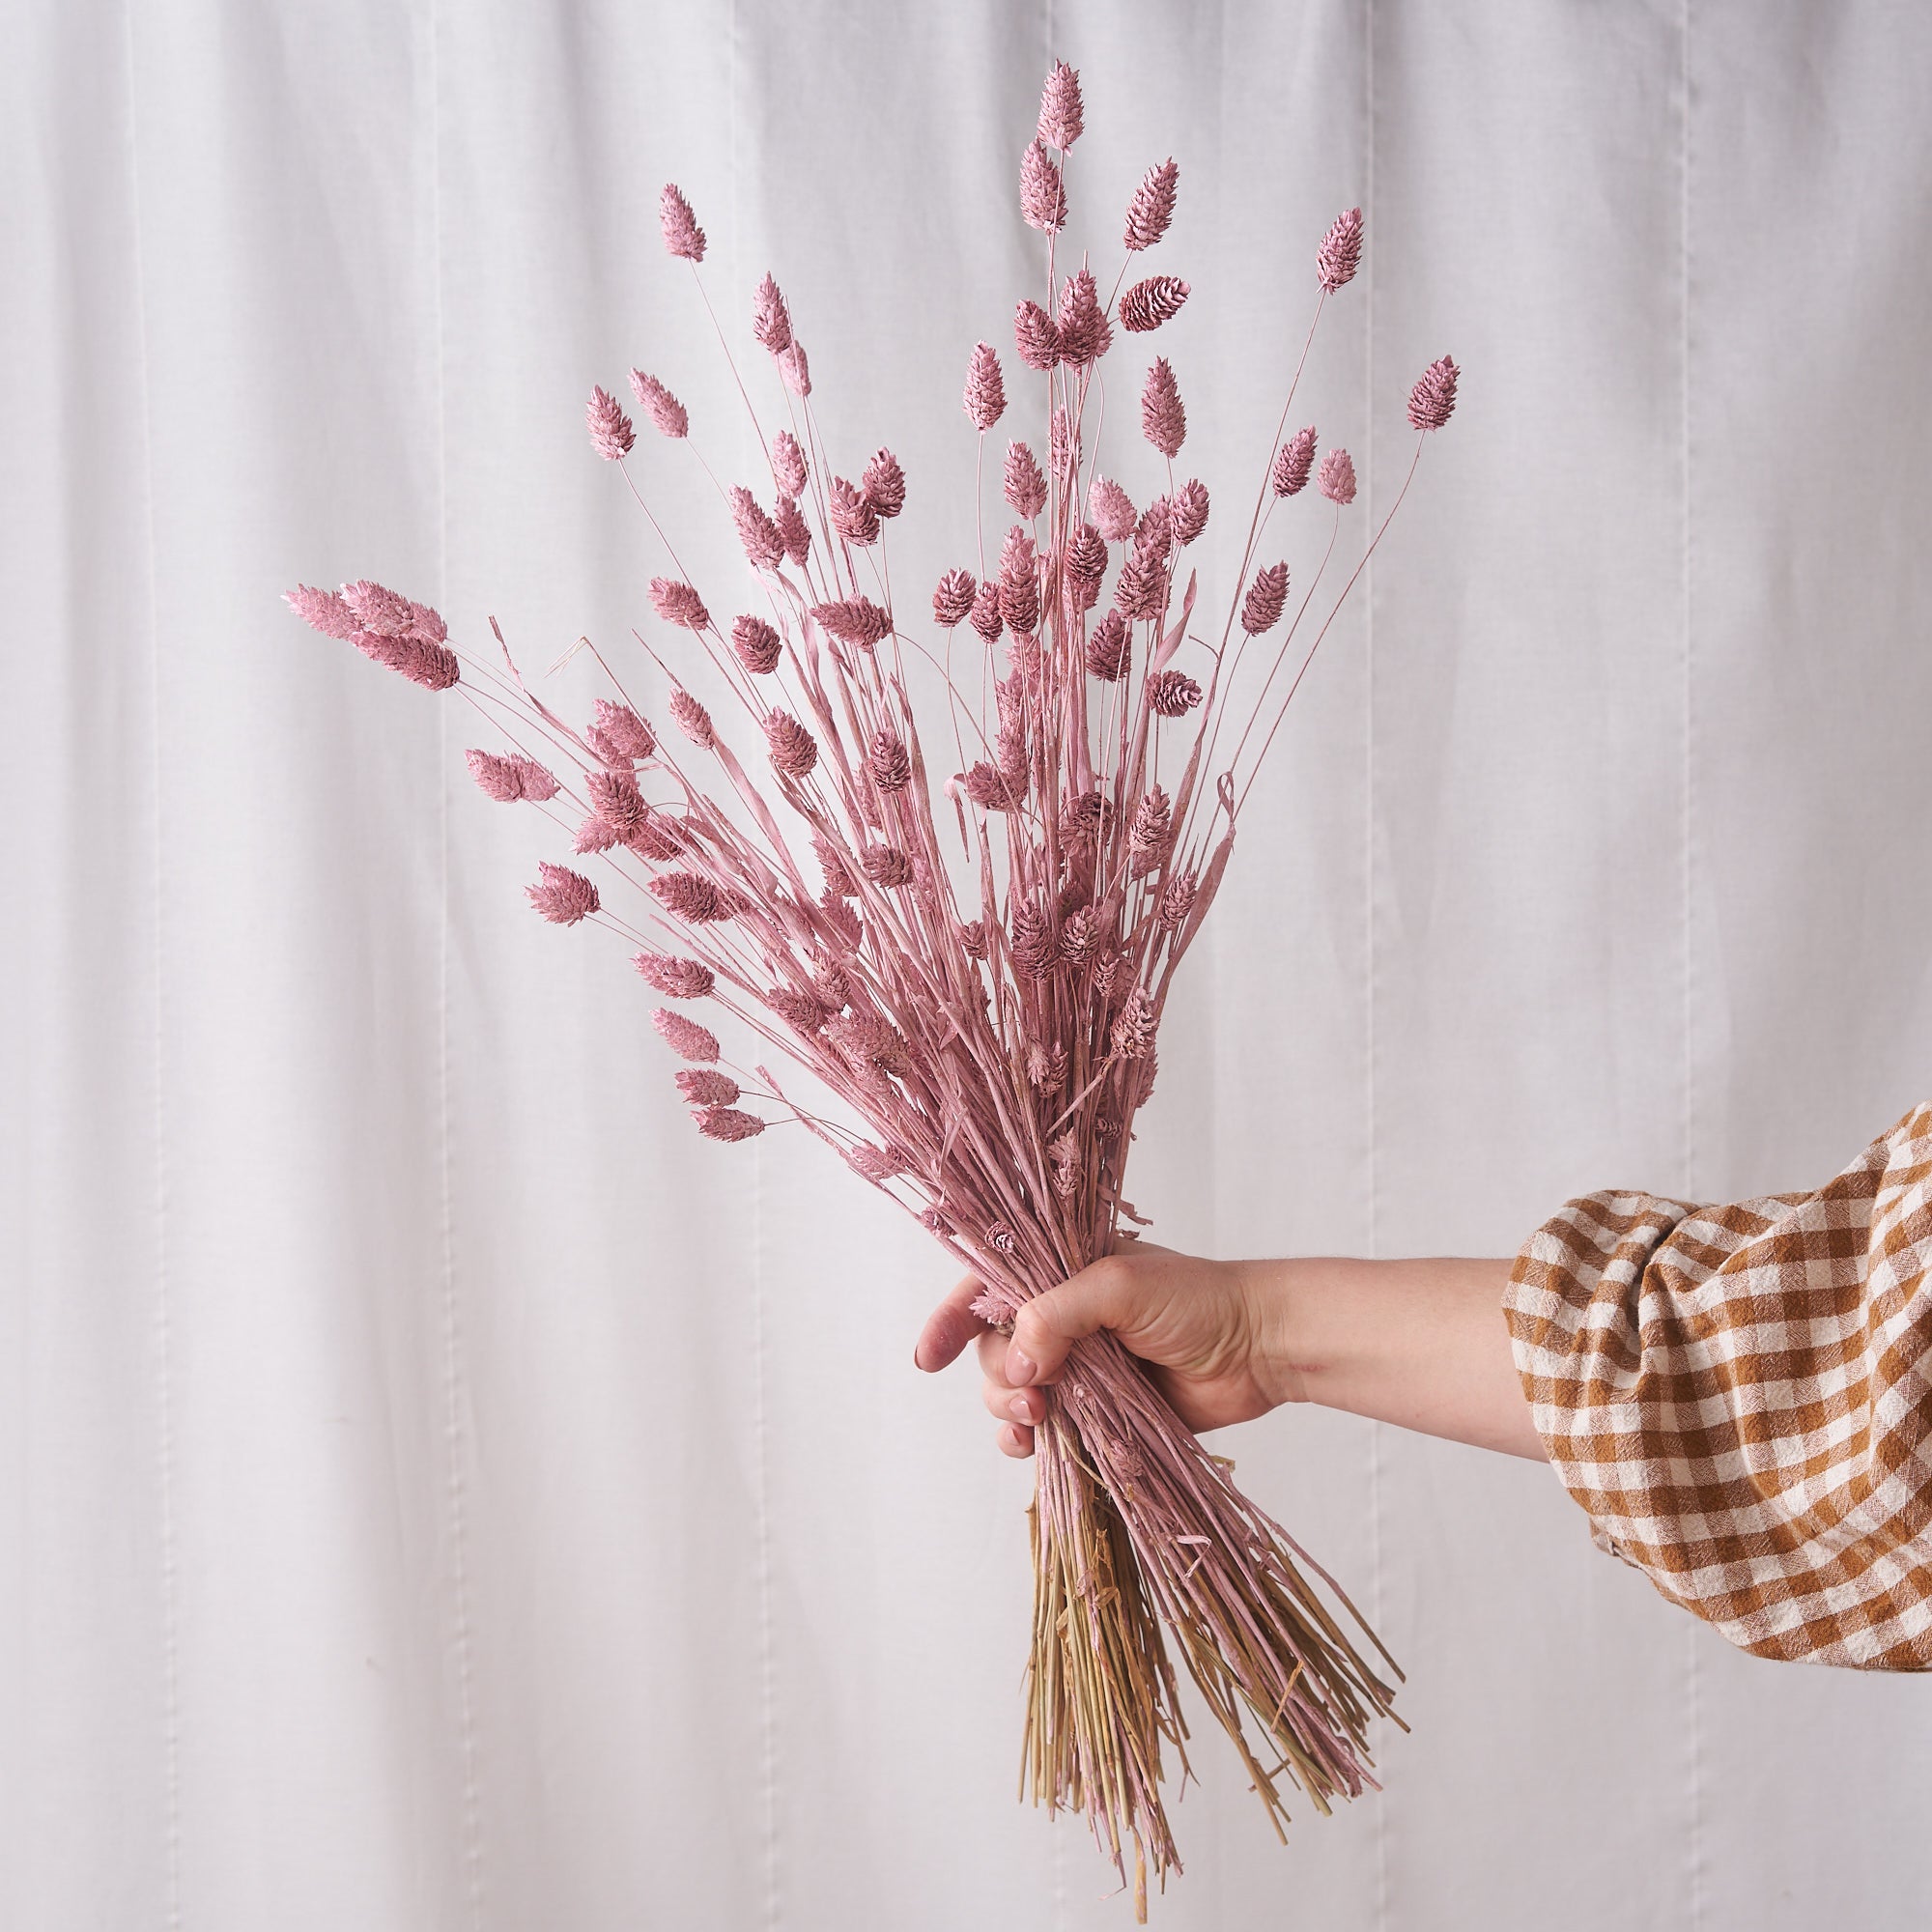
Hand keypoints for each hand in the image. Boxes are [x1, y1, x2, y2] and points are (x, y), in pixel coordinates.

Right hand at [912, 1241, 1307, 1458]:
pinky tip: (1033, 1447)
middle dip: (995, 1376)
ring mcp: (1077, 1365)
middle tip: (1034, 1396)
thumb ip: (1056, 1315)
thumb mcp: (1119, 1286)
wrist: (1258, 1349)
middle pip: (992, 1349)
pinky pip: (1043, 1428)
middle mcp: (1060, 1316)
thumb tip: (1016, 1364)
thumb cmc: (1197, 1300)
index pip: (987, 1286)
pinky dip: (1028, 1440)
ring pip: (1011, 1392)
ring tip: (1039, 1420)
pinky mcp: (1097, 1410)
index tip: (929, 1357)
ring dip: (1009, 1410)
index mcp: (1059, 1270)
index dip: (951, 1318)